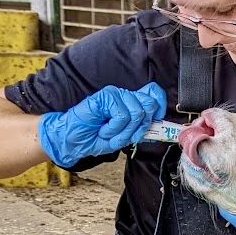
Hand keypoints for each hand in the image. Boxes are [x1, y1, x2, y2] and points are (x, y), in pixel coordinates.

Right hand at [37, 82, 166, 166]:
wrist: (74, 140)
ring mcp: (115, 94)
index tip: (155, 121)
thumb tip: (162, 127)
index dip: (160, 107)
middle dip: (139, 127)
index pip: (154, 94)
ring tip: (109, 132)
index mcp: (132, 102)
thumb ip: (143, 129)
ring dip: (123, 131)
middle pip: (149, 105)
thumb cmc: (96, 138)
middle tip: (122, 133)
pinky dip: (114, 128)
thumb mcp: (126, 137)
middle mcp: (125, 96)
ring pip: (137, 113)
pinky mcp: (106, 96)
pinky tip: (103, 128)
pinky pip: (122, 115)